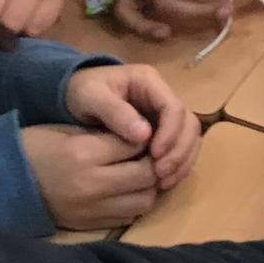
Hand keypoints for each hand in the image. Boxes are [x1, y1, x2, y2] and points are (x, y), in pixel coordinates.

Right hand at [20, 125, 162, 229]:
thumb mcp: (69, 131)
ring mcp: (93, 209)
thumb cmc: (36, 148)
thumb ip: (106, 136)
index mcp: (84, 153)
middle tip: (148, 154)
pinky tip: (127, 191)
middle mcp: (92, 184)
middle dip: (153, 162)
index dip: (144, 137)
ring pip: (145, 200)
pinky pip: (130, 217)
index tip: (143, 133)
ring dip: (148, 187)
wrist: (5, 183)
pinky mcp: (92, 225)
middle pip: (146, 175)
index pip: (134, 143)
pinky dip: (135, 203)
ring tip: (139, 174)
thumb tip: (144, 138)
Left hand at [65, 63, 203, 192]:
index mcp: (149, 81)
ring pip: (189, 137)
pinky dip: (178, 165)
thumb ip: (114, 112)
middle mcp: (163, 95)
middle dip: (179, 150)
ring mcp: (165, 113)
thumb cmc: (81, 92)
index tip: (155, 155)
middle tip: (161, 174)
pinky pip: (180, 147)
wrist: (74, 96)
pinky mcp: (163, 129)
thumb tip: (144, 135)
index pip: (173, 107)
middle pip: (188, 124)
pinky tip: (164, 181)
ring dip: (182, 160)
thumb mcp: (90, 97)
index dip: (170, 133)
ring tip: (164, 181)